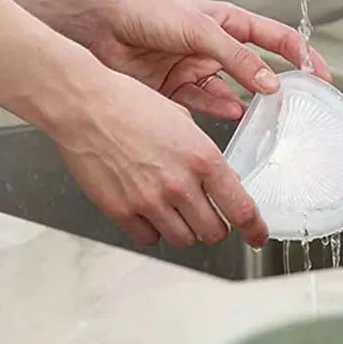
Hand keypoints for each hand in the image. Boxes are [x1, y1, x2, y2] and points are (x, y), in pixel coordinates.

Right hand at [54, 66, 268, 248]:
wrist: (85, 105)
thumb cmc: (128, 103)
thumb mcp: (182, 120)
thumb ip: (203, 154)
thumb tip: (219, 179)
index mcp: (201, 157)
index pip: (240, 208)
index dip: (254, 229)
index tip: (257, 235)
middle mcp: (179, 184)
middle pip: (214, 231)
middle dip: (216, 225)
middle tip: (209, 214)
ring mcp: (149, 202)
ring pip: (184, 240)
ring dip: (185, 229)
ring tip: (175, 208)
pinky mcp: (121, 212)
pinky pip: (149, 238)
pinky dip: (153, 230)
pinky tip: (148, 209)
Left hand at [86, 0, 331, 119]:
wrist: (98, 25)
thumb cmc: (145, 10)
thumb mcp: (199, 29)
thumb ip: (236, 57)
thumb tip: (270, 83)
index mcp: (226, 22)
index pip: (275, 38)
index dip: (302, 55)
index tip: (322, 77)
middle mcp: (214, 47)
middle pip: (256, 69)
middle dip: (277, 88)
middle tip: (297, 108)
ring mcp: (195, 69)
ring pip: (232, 93)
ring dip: (248, 107)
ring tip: (267, 122)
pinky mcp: (175, 90)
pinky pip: (204, 106)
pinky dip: (219, 114)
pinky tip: (232, 119)